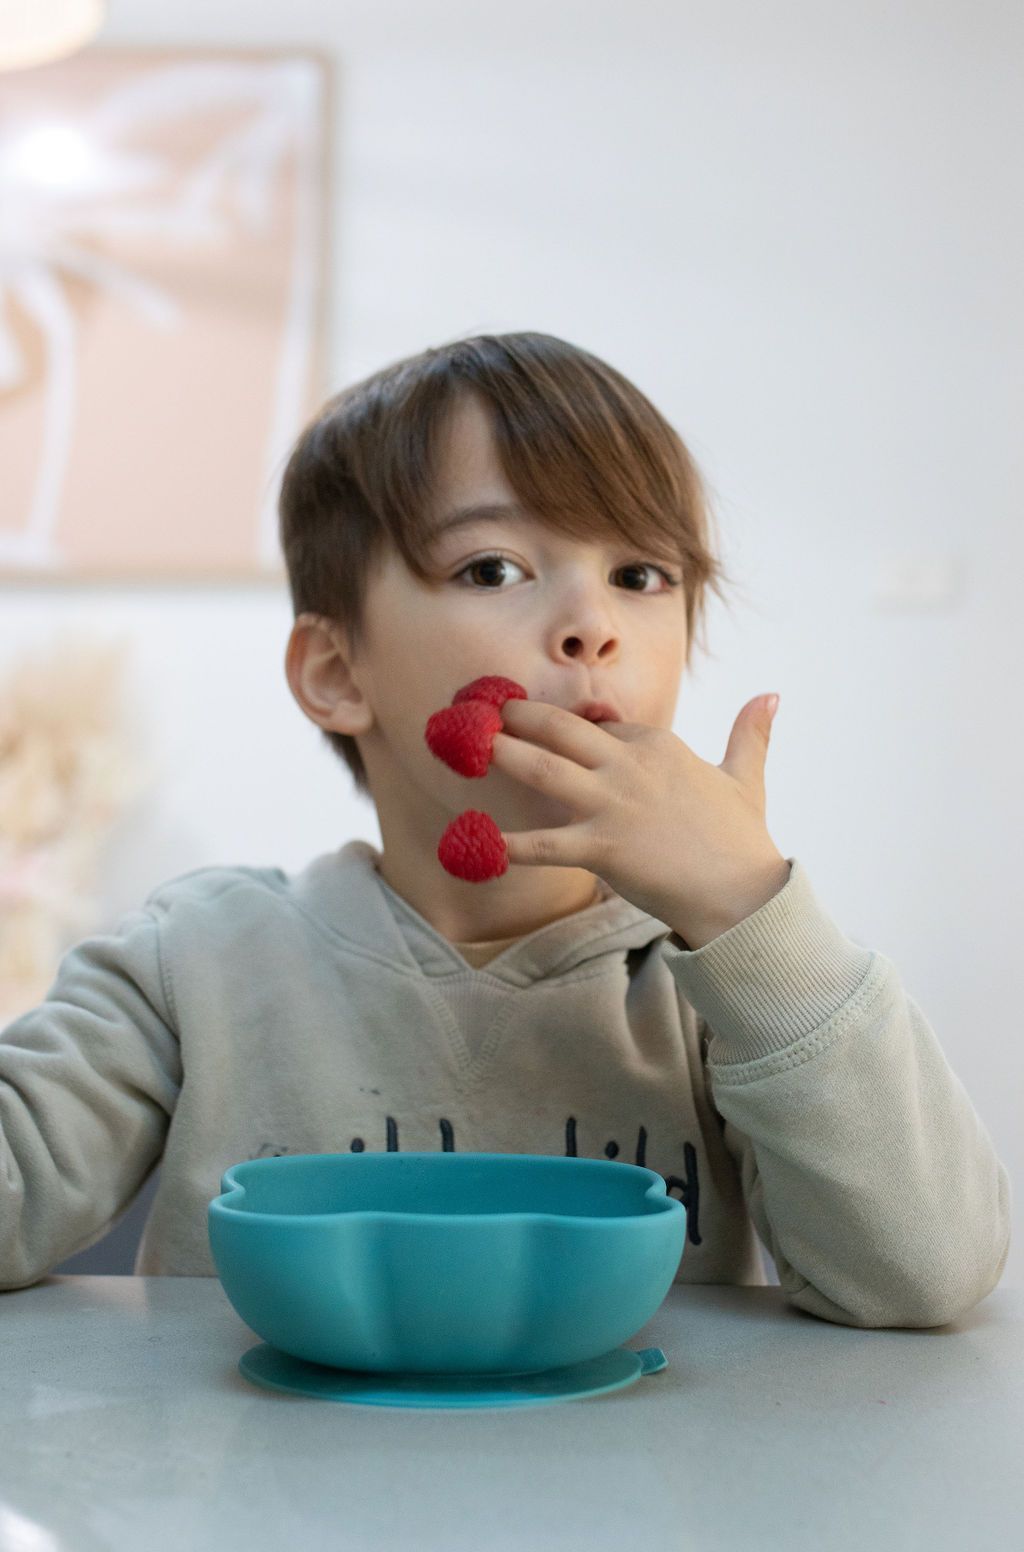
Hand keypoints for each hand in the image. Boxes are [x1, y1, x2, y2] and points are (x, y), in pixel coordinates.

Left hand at [490, 694, 789, 947]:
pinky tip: (477, 842)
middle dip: (518, 716)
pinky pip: (544, 844)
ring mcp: (613, 805)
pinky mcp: (602, 848)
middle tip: (482, 709)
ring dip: (503, 755)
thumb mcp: (746, 777)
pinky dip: (509, 844)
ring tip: (468, 746)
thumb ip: (751, 733)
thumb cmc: (743, 840)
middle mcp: (630, 765)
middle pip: (560, 731)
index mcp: (657, 745)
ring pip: (543, 770)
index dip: (566, 727)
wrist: (743, 896)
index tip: (535, 721)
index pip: (599, 726)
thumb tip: (772, 694)